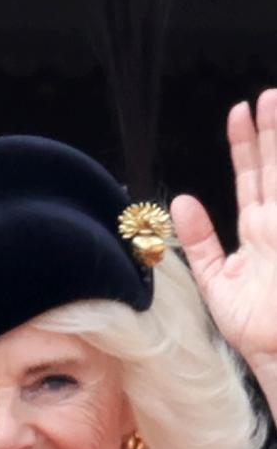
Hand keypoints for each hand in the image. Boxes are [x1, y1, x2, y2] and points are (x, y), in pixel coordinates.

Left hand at [171, 90, 276, 385]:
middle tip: (266, 96)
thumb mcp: (215, 278)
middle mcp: (276, 224)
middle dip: (270, 132)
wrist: (276, 352)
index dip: (245, 144)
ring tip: (274, 104)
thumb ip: (198, 239)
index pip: (251, 177)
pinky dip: (275, 176)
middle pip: (272, 168)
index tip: (239, 111)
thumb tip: (181, 201)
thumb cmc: (251, 325)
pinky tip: (273, 159)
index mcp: (258, 230)